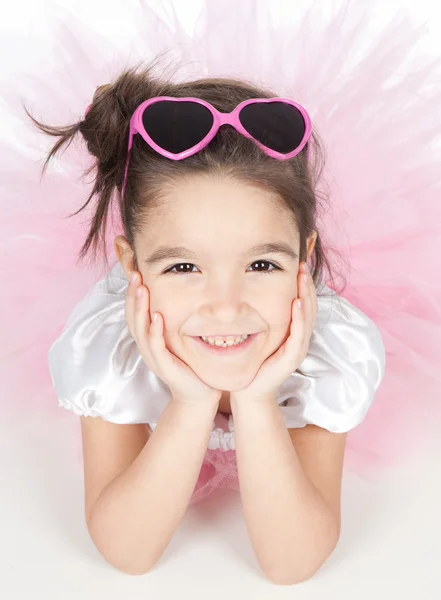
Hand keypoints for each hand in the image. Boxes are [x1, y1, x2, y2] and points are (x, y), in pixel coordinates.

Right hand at [125, 270, 221, 407]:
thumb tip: (179, 293)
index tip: (135, 271)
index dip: (132, 292)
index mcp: (147, 337)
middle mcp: (146, 345)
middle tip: (135, 274)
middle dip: (133, 295)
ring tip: (142, 289)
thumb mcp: (178, 337)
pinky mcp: (163, 365)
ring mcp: (152, 356)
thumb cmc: (189, 362)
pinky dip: (155, 331)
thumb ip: (173, 319)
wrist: (198, 393)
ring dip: (141, 308)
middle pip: (133, 316)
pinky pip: (155, 346)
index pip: (134, 311)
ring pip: (140, 329)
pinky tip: (157, 317)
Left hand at [231, 262, 317, 403]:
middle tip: (303, 265)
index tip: (299, 264)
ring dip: (306, 296)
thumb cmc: (253, 361)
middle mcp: (299, 338)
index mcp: (294, 331)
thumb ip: (261, 316)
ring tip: (303, 279)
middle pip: (309, 306)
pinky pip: (299, 334)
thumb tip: (252, 291)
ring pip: (307, 317)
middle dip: (307, 285)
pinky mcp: (292, 357)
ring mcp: (297, 348)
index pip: (304, 303)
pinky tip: (296, 303)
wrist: (250, 390)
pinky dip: (299, 318)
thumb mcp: (259, 333)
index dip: (303, 284)